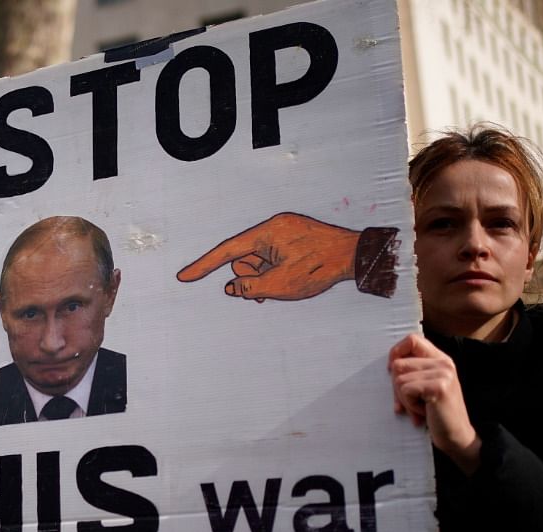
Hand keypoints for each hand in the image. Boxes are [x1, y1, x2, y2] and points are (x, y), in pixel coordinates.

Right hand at [177, 212, 359, 300]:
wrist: (358, 256)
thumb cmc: (321, 268)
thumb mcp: (282, 285)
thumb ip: (251, 288)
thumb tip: (232, 289)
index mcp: (267, 233)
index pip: (227, 251)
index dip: (204, 266)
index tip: (184, 277)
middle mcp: (273, 228)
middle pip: (243, 259)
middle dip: (249, 278)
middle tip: (266, 293)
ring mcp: (285, 233)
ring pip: (258, 261)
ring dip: (264, 277)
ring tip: (283, 287)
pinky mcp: (294, 239)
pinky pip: (272, 258)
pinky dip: (274, 272)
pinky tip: (286, 283)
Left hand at [388, 334, 480, 474]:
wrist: (456, 436)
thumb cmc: (436, 413)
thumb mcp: (426, 387)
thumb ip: (413, 372)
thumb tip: (389, 365)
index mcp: (441, 359)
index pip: (412, 339)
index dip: (396, 352)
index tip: (392, 371)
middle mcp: (444, 363)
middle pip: (398, 364)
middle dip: (397, 388)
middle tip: (411, 402)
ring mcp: (443, 373)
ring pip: (399, 379)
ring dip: (404, 399)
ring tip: (420, 407)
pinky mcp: (439, 387)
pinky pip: (406, 390)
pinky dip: (409, 405)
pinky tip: (424, 411)